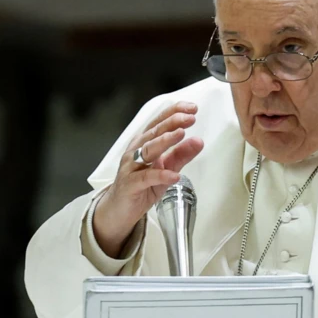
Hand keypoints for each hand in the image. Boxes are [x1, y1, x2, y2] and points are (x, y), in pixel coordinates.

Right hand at [93, 101, 203, 257]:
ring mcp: (131, 167)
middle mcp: (135, 150)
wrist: (119, 210)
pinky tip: (174, 175)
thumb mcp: (166, 169)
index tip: (192, 108)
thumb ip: (181, 155)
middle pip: (153, 132)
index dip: (174, 113)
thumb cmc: (142, 186)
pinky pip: (146, 178)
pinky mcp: (130, 185)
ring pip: (147, 150)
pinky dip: (160, 175)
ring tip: (181, 134)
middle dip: (172, 122)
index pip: (159, 122)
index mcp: (144, 143)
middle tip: (190, 118)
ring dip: (165, 141)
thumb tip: (199, 141)